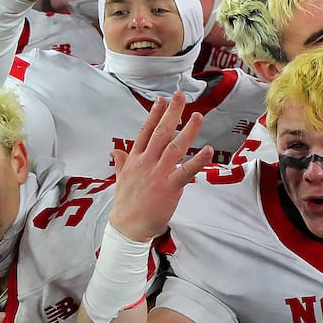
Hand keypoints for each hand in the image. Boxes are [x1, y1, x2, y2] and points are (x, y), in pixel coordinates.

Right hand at [108, 92, 212, 241]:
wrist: (127, 227)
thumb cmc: (126, 204)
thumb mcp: (119, 179)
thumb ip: (120, 162)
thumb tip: (114, 151)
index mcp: (134, 160)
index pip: (144, 132)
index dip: (154, 114)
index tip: (162, 99)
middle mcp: (146, 163)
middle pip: (160, 133)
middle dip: (171, 113)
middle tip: (180, 96)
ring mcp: (158, 174)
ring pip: (174, 147)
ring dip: (188, 130)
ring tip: (197, 115)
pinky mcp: (169, 187)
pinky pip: (186, 171)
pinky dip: (198, 161)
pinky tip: (208, 150)